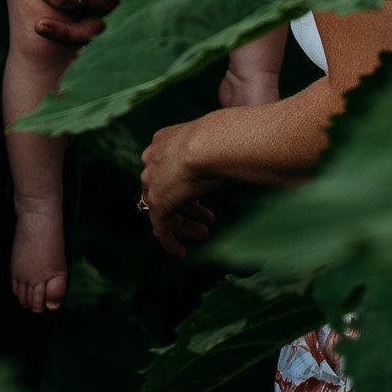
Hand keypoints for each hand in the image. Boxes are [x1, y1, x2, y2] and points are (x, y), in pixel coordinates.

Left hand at [140, 116, 216, 257]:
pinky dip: (170, 241)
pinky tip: (181, 253)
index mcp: (163, 141)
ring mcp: (152, 183)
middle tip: (206, 217)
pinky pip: (161, 227)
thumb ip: (214, 149)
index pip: (168, 168)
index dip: (185, 183)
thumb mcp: (212, 141)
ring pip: (165, 209)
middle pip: (166, 189)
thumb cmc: (219, 138)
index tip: (200, 196)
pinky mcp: (157, 204)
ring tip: (204, 233)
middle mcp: (153, 160)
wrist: (207, 143)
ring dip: (184, 223)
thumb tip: (238, 149)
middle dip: (187, 205)